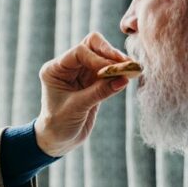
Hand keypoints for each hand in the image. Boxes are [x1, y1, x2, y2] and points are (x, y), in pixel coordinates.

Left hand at [34, 32, 132, 156]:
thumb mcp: (77, 108)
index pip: (79, 52)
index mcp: (55, 69)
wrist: (58, 140)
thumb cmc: (59, 125)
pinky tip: (130, 75)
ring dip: (117, 62)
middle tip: (126, 64)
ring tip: (132, 69)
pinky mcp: (93, 82)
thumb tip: (124, 79)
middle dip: (109, 53)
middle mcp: (67, 67)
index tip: (113, 69)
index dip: (98, 58)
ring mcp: (81, 73)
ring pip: (102, 56)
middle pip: (92, 46)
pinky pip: (108, 71)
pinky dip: (119, 72)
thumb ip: (99, 92)